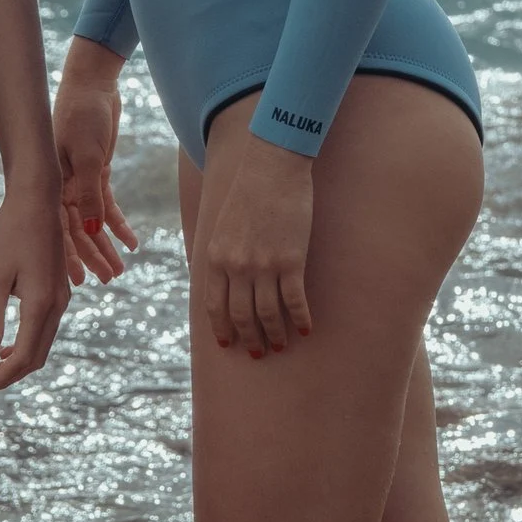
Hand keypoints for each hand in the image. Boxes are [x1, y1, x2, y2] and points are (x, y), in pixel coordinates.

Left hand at [0, 174, 72, 394]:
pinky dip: (25, 343)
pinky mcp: (58, 289)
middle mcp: (57, 305)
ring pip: (42, 344)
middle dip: (8, 375)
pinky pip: (44, 328)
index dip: (0, 379)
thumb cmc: (12, 232)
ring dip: (16, 360)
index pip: (23, 358)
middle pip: (37, 357)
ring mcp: (61, 297)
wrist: (37, 198)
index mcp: (41, 305)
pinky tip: (4, 344)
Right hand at [54, 39, 140, 285]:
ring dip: (106, 245)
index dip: (67, 256)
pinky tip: (131, 241)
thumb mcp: (88, 154)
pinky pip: (107, 205)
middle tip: (107, 279)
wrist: (92, 85)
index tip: (76, 281)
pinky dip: (118, 223)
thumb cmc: (83, 115)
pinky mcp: (97, 172)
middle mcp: (63, 187)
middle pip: (77, 230)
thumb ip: (89, 193)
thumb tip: (90, 230)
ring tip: (119, 269)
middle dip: (92, 256)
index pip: (59, 229)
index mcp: (52, 185)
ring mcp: (80, 181)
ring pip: (93, 222)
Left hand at [195, 131, 313, 359]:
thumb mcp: (224, 226)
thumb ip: (223, 255)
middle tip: (257, 353)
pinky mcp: (291, 261)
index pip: (215, 306)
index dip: (222, 328)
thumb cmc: (249, 193)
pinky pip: (294, 301)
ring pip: (268, 314)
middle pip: (241, 316)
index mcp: (216, 258)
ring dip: (275, 335)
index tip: (228, 344)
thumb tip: (226, 281)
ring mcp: (264, 266)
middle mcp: (236, 267)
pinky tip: (306, 329)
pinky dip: (300, 319)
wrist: (272, 167)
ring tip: (281, 346)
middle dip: (249, 339)